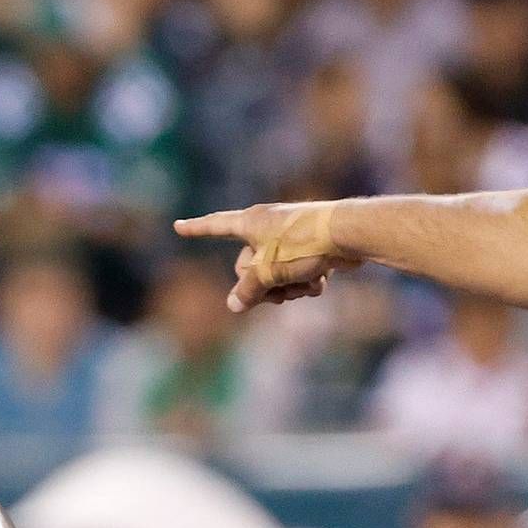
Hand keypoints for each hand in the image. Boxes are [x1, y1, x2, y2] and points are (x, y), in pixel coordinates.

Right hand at [173, 202, 360, 312]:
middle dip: (262, 285)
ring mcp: (289, 237)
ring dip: (288, 287)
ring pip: (275, 274)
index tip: (178, 227)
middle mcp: (267, 226)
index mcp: (250, 223)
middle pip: (249, 266)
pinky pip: (296, 272)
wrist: (349, 234)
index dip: (196, 229)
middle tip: (277, 291)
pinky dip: (305, 281)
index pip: (216, 226)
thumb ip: (247, 290)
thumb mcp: (268, 271)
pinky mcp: (310, 247)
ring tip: (303, 285)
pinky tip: (320, 281)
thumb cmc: (303, 245)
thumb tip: (233, 305)